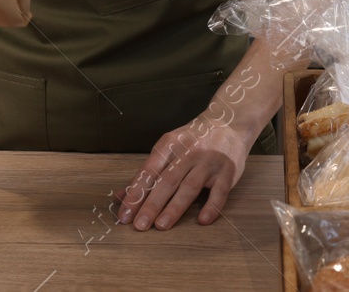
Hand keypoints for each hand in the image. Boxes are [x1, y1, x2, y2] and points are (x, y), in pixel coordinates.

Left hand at [116, 112, 257, 230]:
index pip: (148, 172)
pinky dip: (211, 206)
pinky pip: (220, 191)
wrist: (229, 122)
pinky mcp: (227, 171)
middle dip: (151, 205)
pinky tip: (202, 220)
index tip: (125, 215)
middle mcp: (188, 152)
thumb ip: (147, 173)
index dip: (135, 194)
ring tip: (161, 226)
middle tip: (139, 225)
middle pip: (166, 181)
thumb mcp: (167, 148)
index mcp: (169, 144)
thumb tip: (120, 196)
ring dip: (174, 207)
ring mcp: (209, 161)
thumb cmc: (192, 140)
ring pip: (189, 186)